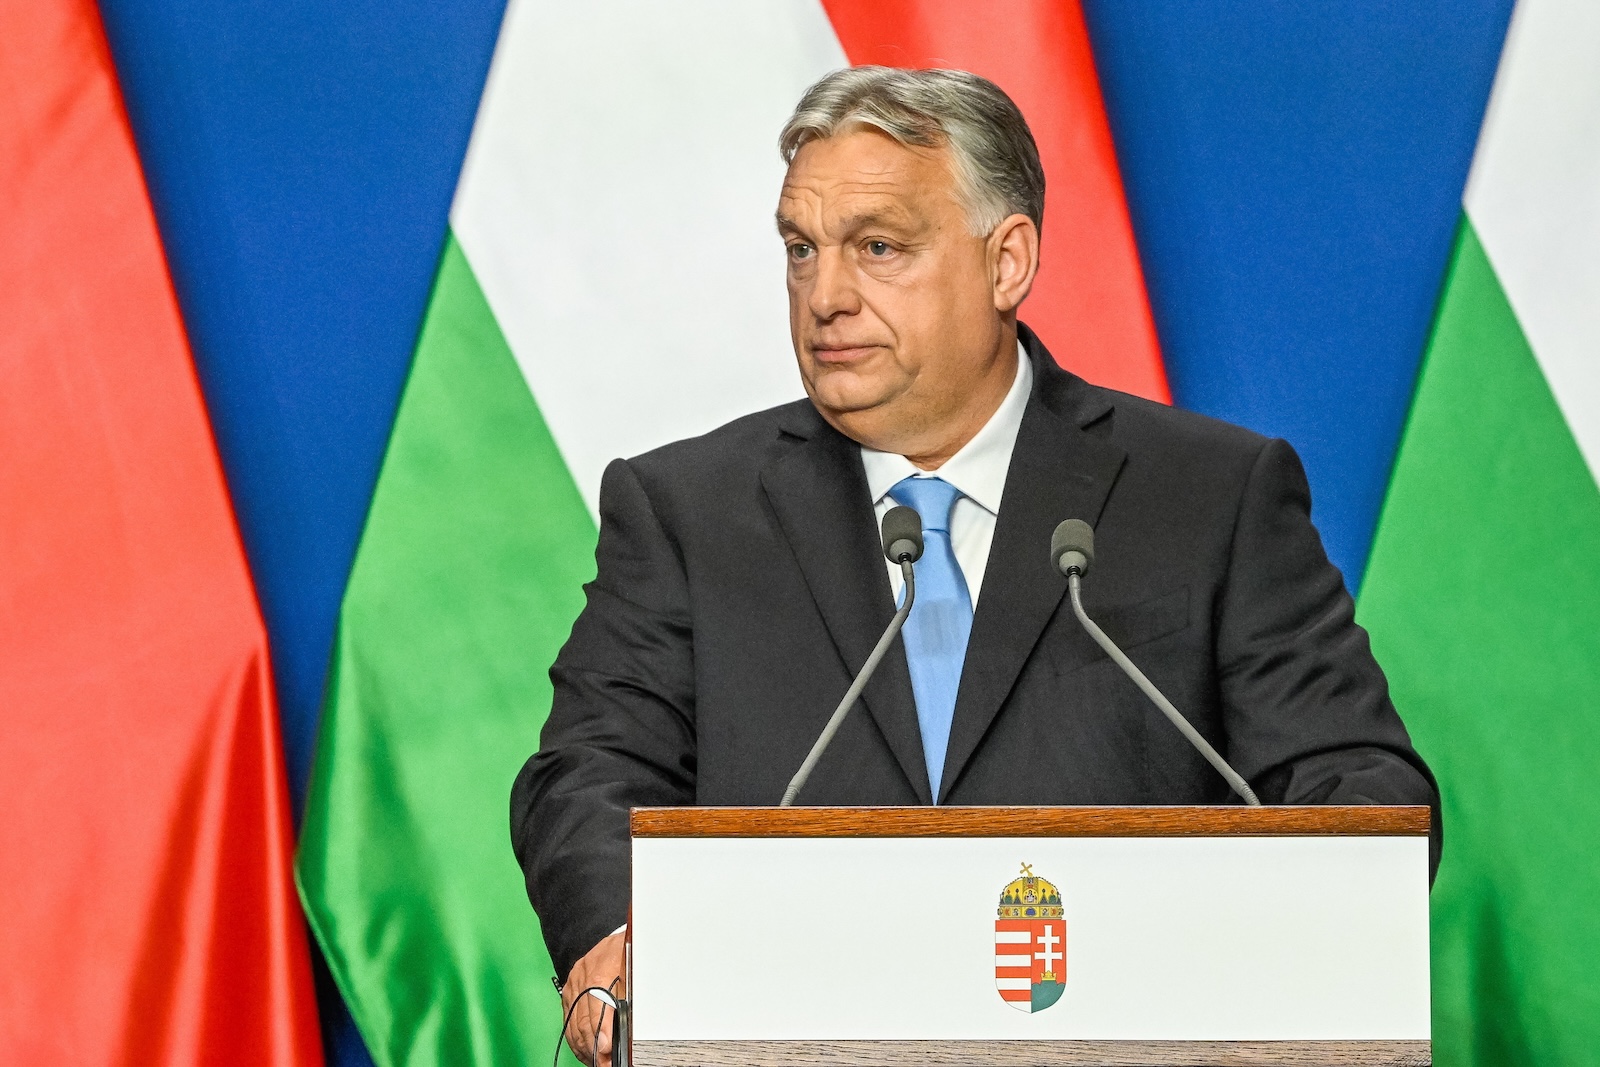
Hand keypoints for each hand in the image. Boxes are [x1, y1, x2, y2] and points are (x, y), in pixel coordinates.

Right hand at [561, 930, 624, 1065]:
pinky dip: (577, 1039)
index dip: (602, 1031)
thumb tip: (633, 1027)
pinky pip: (568, 1020)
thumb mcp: (638, 969)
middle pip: (584, 1019)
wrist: (616, 937)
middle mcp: (584, 975)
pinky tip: (587, 1051)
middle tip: (606, 1062)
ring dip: (585, 1047)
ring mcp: (574, 983)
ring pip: (573, 1023)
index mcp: (603, 967)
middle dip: (594, 1046)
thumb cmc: (633, 952)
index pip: (598, 1005)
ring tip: (598, 1061)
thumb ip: (634, 995)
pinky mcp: (569, 990)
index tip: (607, 1049)